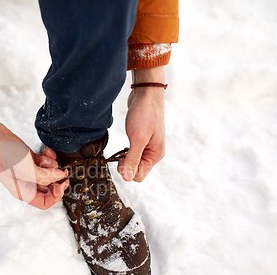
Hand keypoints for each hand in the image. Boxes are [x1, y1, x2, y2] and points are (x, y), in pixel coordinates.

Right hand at [0, 115, 68, 209]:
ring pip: (48, 172)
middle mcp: (26, 183)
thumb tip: (60, 176)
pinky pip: (44, 161)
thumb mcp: (28, 171)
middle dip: (55, 177)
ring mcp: (28, 170)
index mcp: (24, 192)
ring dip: (51, 164)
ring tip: (44, 158)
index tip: (62, 184)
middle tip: (60, 171)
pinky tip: (45, 151)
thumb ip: (46, 177)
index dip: (56, 196)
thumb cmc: (2, 156)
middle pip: (49, 187)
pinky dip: (48, 156)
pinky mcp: (28, 159)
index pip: (45, 203)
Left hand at [118, 67, 165, 181]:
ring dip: (125, 159)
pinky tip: (124, 144)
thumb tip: (127, 178)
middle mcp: (153, 153)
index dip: (128, 170)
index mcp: (155, 155)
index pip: (139, 175)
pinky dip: (126, 152)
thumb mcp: (138, 139)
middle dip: (126, 166)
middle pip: (136, 171)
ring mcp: (147, 147)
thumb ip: (132, 159)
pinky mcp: (141, 140)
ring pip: (134, 162)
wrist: (145, 94)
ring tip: (123, 147)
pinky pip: (133, 153)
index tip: (122, 158)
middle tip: (120, 154)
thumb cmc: (145, 114)